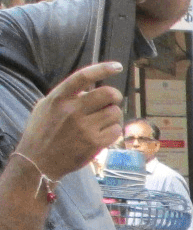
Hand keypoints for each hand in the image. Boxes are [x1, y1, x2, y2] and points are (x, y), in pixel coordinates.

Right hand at [12, 61, 125, 179]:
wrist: (38, 162)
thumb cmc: (42, 132)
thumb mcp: (46, 107)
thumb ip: (67, 95)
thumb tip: (92, 87)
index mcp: (59, 98)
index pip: (83, 77)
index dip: (102, 69)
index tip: (117, 67)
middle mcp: (72, 110)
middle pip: (109, 94)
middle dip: (115, 97)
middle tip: (111, 102)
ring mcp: (84, 127)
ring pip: (115, 112)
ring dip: (112, 116)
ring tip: (100, 122)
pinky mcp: (94, 143)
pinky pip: (116, 130)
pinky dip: (112, 131)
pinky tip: (101, 134)